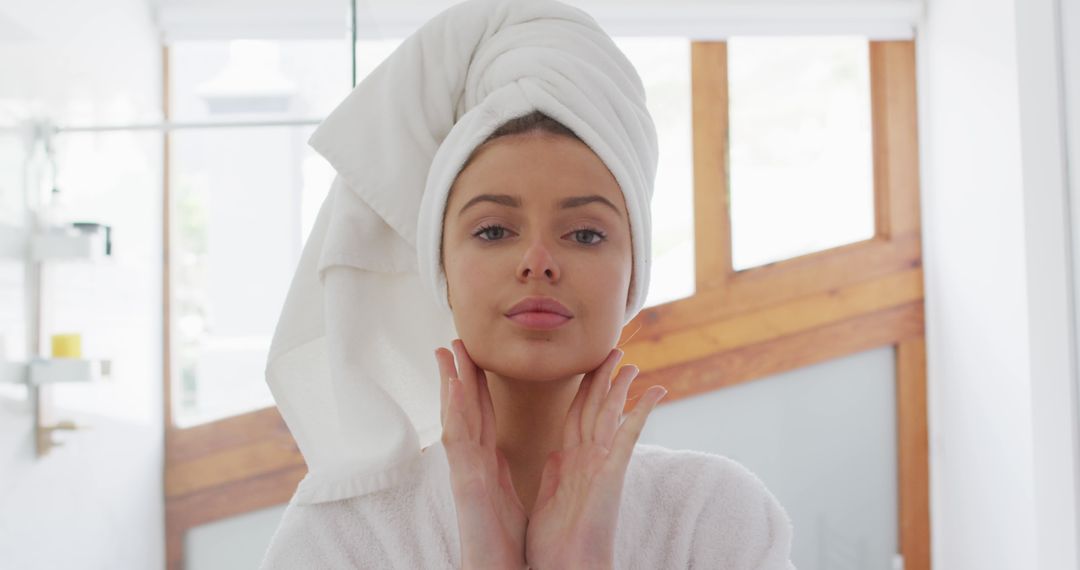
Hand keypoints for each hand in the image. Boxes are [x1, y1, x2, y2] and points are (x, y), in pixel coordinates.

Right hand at [436, 339, 527, 569]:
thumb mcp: (508, 496)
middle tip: (453, 342)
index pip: (481, 417)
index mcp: (486, 466)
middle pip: (465, 411)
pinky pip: (459, 442)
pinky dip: (456, 412)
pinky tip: (455, 388)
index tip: (472, 358)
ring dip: (451, 385)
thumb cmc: (503, 543)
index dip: (476, 387)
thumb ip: (503, 472)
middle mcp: (472, 465)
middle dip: (459, 376)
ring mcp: (465, 473)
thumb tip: (505, 456)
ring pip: (456, 419)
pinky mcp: (466, 485)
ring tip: (447, 352)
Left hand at [524, 348, 667, 569]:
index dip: (582, 390)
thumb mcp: (548, 499)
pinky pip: (629, 435)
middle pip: (595, 407)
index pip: (575, 415)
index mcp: (570, 463)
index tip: (588, 369)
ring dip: (619, 385)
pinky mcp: (613, 472)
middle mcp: (588, 459)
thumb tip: (555, 454)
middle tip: (613, 350)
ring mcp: (602, 464)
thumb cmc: (556, 546)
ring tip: (630, 360)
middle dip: (603, 377)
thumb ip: (555, 473)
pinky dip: (641, 411)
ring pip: (610, 413)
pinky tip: (655, 391)